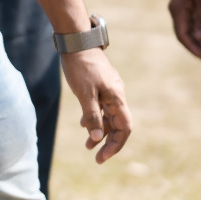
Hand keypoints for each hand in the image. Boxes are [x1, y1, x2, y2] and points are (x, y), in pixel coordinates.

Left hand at [60, 48, 132, 163]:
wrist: (76, 41)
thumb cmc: (80, 66)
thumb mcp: (84, 94)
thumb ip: (92, 116)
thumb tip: (97, 139)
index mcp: (117, 98)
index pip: (124, 128)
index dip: (116, 145)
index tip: (102, 157)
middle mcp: (117, 95)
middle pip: (118, 125)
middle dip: (108, 142)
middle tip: (96, 158)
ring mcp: (110, 90)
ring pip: (109, 117)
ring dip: (100, 131)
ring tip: (87, 146)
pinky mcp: (101, 86)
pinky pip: (102, 107)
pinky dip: (95, 117)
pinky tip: (84, 124)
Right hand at [168, 0, 200, 58]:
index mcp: (177, 11)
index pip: (183, 35)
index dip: (192, 47)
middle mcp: (176, 13)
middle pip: (183, 35)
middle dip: (194, 47)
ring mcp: (179, 11)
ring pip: (185, 31)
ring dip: (195, 42)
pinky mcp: (184, 9)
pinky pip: (188, 25)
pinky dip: (196, 34)